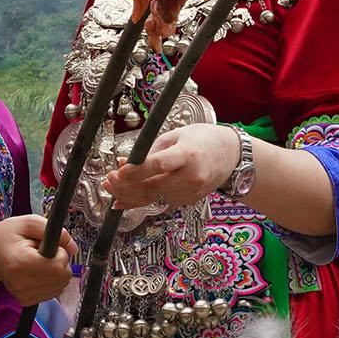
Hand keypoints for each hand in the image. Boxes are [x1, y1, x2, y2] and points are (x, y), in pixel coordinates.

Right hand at [0, 214, 75, 306]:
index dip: (59, 253)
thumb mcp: (29, 223)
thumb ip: (56, 232)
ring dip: (55, 272)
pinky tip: (37, 271)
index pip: (58, 266)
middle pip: (62, 277)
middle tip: (43, 253)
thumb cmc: (8, 236)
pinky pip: (54, 292)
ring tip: (38, 261)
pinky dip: (51, 281)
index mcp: (20, 263)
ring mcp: (23, 294)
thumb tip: (73, 248)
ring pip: (61, 285)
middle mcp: (20, 283)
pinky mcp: (26, 300)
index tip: (47, 246)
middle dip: (59, 262)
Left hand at [107, 125, 243, 210]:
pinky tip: (127, 197)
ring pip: (153, 198)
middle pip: (151, 187)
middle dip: (125, 186)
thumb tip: (124, 163)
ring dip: (129, 194)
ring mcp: (190, 191)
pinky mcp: (188, 200)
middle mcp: (190, 176)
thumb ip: (149, 150)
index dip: (136, 171)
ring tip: (112, 187)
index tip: (118, 172)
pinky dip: (142, 199)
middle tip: (108, 181)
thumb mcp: (175, 135)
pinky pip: (161, 201)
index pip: (158, 165)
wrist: (231, 156)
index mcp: (187, 155)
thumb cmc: (203, 141)